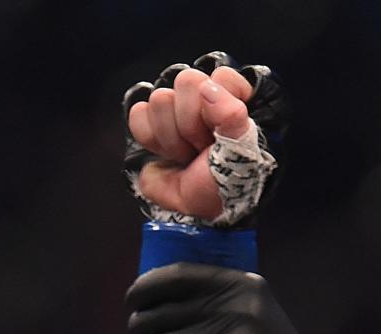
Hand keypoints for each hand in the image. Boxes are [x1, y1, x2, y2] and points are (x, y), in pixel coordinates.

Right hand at [123, 53, 288, 225]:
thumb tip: (206, 87)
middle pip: (185, 81)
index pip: (220, 75)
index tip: (222, 132)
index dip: (219, 105)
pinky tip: (168, 155)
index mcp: (228, 95)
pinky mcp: (149, 126)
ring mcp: (172, 111)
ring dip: (174, 138)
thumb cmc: (229, 178)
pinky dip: (152, 139)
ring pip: (160, 99)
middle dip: (193, 124)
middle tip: (202, 147)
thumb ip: (232, 113)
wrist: (204, 209)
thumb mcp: (242, 148)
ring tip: (188, 155)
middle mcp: (200, 97)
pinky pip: (138, 115)